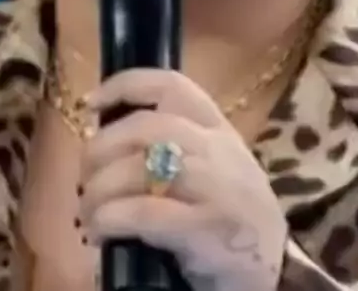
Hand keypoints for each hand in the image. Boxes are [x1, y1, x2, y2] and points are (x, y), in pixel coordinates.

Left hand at [79, 69, 286, 290]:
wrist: (272, 279)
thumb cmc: (229, 221)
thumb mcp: (210, 172)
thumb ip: (171, 150)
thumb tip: (102, 144)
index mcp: (218, 130)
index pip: (172, 86)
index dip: (126, 85)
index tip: (91, 103)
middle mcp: (220, 151)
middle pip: (148, 127)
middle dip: (102, 148)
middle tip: (85, 177)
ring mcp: (219, 189)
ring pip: (143, 167)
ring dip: (101, 189)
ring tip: (88, 213)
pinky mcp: (211, 231)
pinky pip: (148, 212)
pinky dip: (113, 217)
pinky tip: (101, 230)